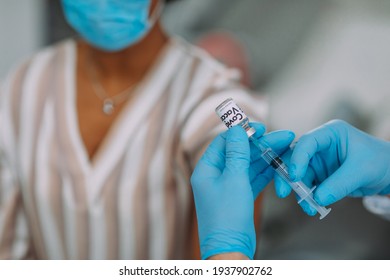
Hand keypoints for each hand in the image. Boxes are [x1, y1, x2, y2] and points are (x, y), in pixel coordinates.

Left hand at [191, 123, 293, 258]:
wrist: (231, 250)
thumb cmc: (227, 216)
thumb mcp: (234, 180)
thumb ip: (237, 153)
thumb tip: (237, 129)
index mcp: (207, 169)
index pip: (224, 142)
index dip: (242, 132)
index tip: (261, 127)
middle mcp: (216, 176)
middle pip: (240, 152)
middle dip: (261, 144)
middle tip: (284, 136)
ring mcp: (228, 186)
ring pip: (249, 165)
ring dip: (267, 157)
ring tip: (288, 147)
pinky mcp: (240, 196)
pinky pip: (254, 178)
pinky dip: (266, 171)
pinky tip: (280, 164)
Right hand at [275, 120, 389, 214]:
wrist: (389, 173)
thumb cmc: (380, 162)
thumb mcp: (361, 171)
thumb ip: (339, 184)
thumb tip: (318, 198)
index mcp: (330, 133)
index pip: (307, 142)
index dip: (297, 158)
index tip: (294, 176)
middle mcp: (320, 145)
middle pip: (294, 156)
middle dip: (287, 175)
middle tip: (283, 192)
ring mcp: (318, 160)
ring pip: (298, 174)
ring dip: (298, 190)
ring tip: (307, 207)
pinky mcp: (319, 174)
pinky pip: (307, 185)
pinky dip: (306, 196)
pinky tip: (311, 206)